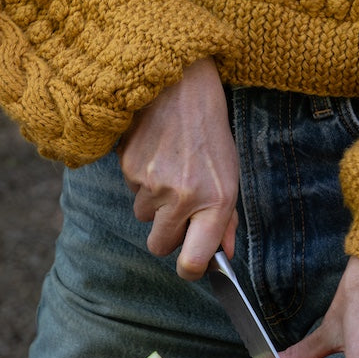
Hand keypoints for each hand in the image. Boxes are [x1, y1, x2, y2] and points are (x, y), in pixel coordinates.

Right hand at [116, 58, 238, 278]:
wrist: (180, 88)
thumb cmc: (210, 134)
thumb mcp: (229, 174)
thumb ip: (227, 218)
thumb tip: (223, 254)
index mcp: (216, 201)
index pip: (193, 260)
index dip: (190, 269)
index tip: (191, 266)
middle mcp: (183, 197)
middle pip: (159, 245)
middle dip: (166, 234)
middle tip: (179, 209)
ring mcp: (152, 184)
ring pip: (143, 217)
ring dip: (153, 203)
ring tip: (170, 168)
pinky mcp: (129, 169)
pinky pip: (132, 191)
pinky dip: (141, 179)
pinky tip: (156, 154)